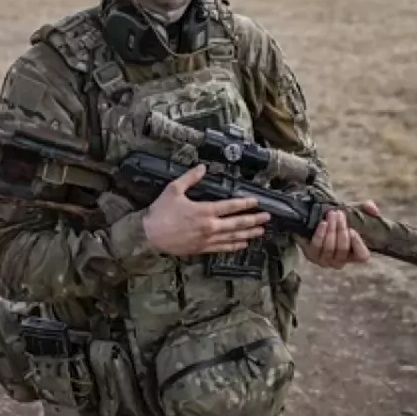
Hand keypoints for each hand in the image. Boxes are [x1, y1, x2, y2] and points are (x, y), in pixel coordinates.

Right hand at [142, 165, 270, 256]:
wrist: (150, 235)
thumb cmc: (161, 212)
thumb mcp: (174, 190)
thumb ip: (190, 178)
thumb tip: (203, 167)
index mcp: (204, 210)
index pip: (230, 206)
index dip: (245, 203)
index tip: (256, 202)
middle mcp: (209, 226)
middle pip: (237, 223)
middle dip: (253, 220)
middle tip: (266, 218)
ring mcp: (206, 239)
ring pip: (232, 237)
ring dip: (248, 234)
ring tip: (260, 232)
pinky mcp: (202, 248)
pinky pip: (222, 248)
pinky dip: (234, 246)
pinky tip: (243, 244)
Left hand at [297, 200, 380, 269]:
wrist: (313, 219)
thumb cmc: (337, 219)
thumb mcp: (353, 212)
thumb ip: (366, 208)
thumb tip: (373, 209)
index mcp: (354, 254)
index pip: (362, 256)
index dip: (358, 244)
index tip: (352, 229)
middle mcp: (340, 261)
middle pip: (343, 249)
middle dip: (341, 230)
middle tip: (339, 214)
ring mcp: (325, 260)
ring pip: (330, 247)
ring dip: (331, 229)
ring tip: (331, 215)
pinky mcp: (312, 255)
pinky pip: (317, 246)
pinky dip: (320, 234)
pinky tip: (323, 223)